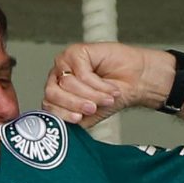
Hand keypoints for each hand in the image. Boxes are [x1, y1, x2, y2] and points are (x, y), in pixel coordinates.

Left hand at [41, 43, 173, 126]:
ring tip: (107, 99)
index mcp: (57, 95)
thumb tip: (62, 130)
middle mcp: (57, 78)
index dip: (62, 114)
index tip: (79, 119)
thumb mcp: (91, 116)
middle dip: (75, 103)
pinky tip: (110, 88)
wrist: (135, 83)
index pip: (48, 106)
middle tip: (92, 108)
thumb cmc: (113, 98)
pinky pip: (82, 72)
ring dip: (92, 95)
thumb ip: (75, 122)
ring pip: (68, 83)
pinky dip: (99, 84)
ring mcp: (65, 64)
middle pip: (53, 93)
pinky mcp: (76, 52)